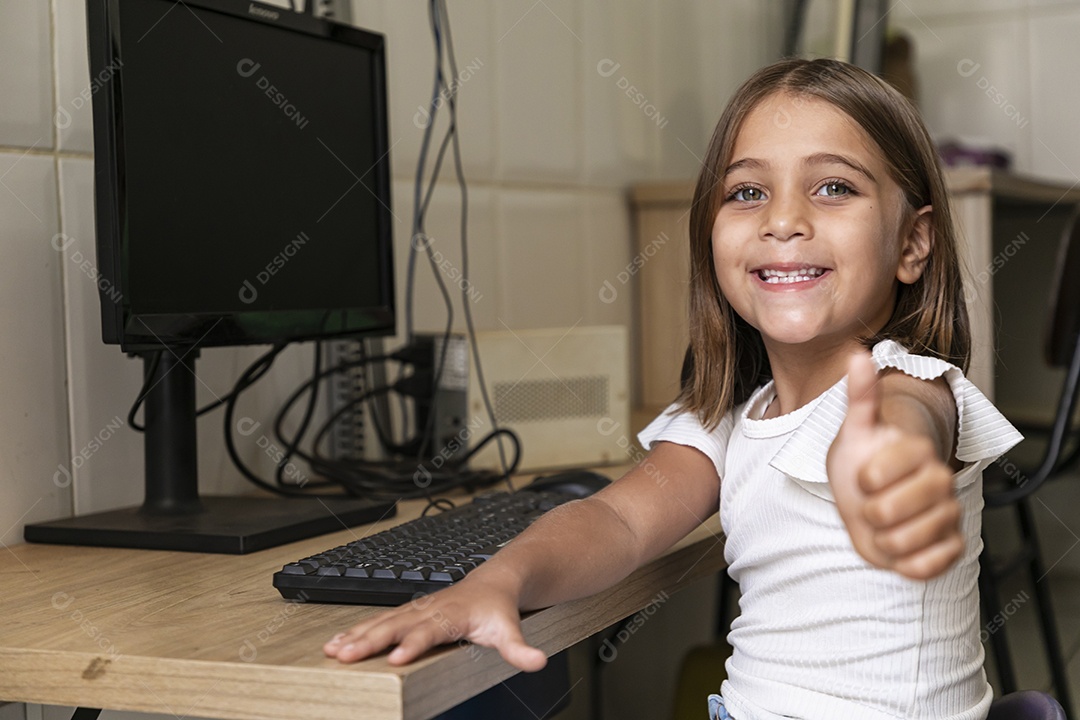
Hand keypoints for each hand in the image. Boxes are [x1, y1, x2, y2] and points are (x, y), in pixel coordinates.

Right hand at [323, 577, 547, 670]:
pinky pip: (378, 622)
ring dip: (356, 636)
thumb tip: (536, 663)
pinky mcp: (407, 613)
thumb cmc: (497, 609)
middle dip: (370, 640)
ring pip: (382, 622)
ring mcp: (416, 609)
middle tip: (346, 655)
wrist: (494, 582)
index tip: (394, 658)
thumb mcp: (510, 630)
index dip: (412, 643)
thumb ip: (520, 649)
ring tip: (333, 651)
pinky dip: (356, 632)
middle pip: (395, 625)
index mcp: (451, 614)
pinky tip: (337, 644)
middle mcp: (429, 609)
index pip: (428, 631)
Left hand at [826, 352, 962, 579]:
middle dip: (867, 512)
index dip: (861, 482)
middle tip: (872, 502)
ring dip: (882, 538)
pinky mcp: (953, 546)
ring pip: (902, 541)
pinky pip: (924, 566)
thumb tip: (858, 354)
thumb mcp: (854, 431)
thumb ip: (860, 395)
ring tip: (885, 522)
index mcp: (916, 449)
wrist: (873, 501)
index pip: (875, 475)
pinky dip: (904, 562)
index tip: (864, 476)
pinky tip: (902, 544)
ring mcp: (949, 513)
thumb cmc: (860, 464)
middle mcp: (940, 479)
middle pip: (887, 512)